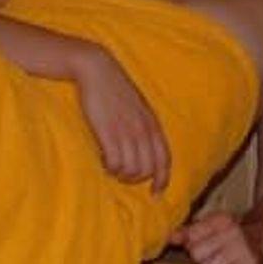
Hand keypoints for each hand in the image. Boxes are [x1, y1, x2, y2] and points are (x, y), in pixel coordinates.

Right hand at [74, 45, 168, 190]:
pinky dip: (110, 167)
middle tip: (123, 174)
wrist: (98, 70)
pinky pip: (115, 163)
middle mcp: (143, 130)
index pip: (164, 159)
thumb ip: (144, 127)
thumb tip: (145, 149)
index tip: (156, 193)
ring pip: (132, 170)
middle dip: (136, 178)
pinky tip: (103, 159)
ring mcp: (127, 132)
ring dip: (121, 174)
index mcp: (153, 125)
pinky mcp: (109, 132)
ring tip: (111, 165)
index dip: (163, 179)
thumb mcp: (138, 107)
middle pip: (148, 169)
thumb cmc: (116, 89)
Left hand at [175, 211, 262, 263]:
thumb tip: (170, 238)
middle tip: (214, 253)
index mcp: (221, 219)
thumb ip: (189, 232)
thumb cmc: (231, 234)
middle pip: (196, 254)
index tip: (202, 242)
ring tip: (223, 260)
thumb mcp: (212, 226)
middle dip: (201, 256)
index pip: (190, 236)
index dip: (192, 243)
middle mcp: (233, 232)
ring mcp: (243, 250)